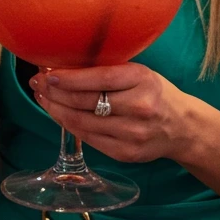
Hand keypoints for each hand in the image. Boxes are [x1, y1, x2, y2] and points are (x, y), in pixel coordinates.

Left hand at [28, 63, 196, 164]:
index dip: (68, 78)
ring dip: (56, 110)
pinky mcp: (126, 154)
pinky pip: (88, 139)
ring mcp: (133, 134)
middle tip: (37, 84)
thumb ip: (107, 70)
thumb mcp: (138, 73)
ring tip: (43, 98)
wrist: (182, 127)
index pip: (98, 78)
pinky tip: (59, 114)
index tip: (47, 73)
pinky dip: (69, 125)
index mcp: (142, 80)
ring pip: (82, 122)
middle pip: (85, 102)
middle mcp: (139, 108)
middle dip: (54, 92)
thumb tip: (62, 66)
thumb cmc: (153, 93)